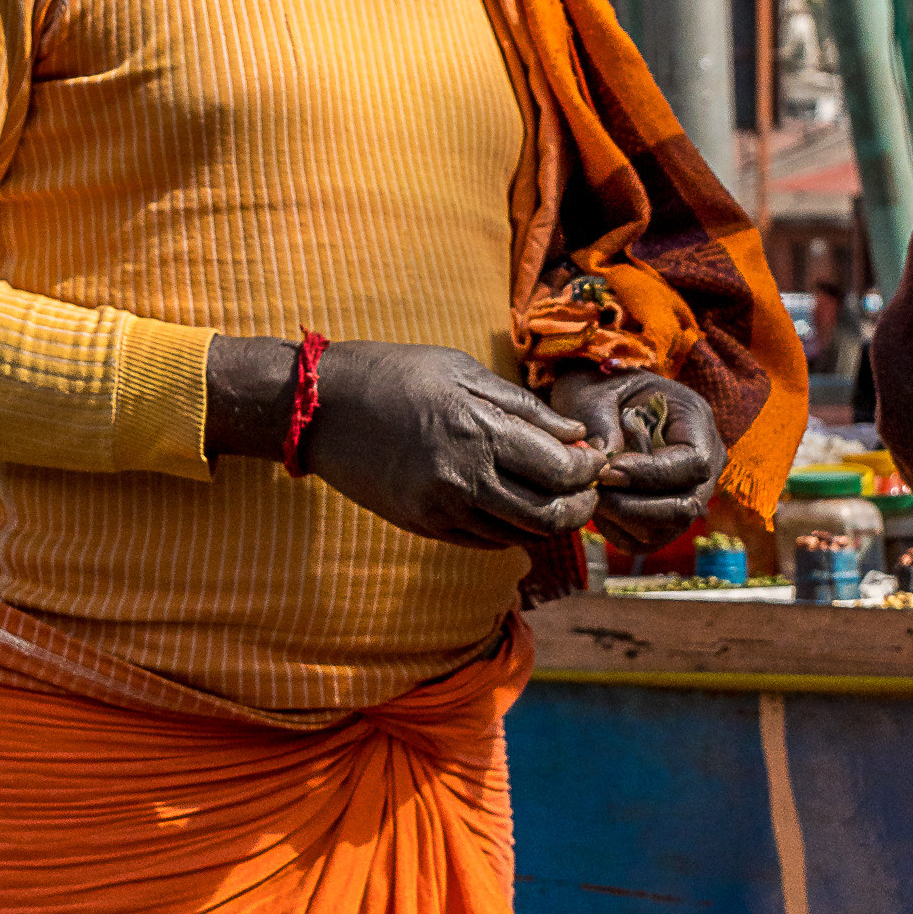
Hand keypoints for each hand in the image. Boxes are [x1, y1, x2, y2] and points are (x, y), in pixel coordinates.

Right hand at [206, 336, 608, 551]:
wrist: (319, 407)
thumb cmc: (395, 374)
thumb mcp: (462, 371)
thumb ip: (523, 408)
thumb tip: (574, 435)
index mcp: (480, 433)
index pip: (563, 472)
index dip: (590, 470)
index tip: (594, 457)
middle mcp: (464, 479)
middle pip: (549, 516)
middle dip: (579, 506)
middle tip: (585, 488)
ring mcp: (441, 509)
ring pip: (519, 535)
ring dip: (547, 521)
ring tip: (552, 496)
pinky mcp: (422, 525)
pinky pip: (484, 541)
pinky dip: (510, 529)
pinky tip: (510, 504)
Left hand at [548, 366, 722, 549]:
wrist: (598, 400)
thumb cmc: (599, 389)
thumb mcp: (595, 393)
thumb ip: (600, 423)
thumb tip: (606, 464)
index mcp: (695, 421)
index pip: (692, 464)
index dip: (651, 475)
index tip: (607, 472)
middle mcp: (704, 461)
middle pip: (687, 506)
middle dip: (635, 506)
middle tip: (594, 490)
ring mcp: (689, 491)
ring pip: (668, 529)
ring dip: (624, 519)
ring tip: (593, 494)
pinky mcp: (666, 514)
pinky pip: (648, 539)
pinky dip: (619, 531)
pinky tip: (598, 507)